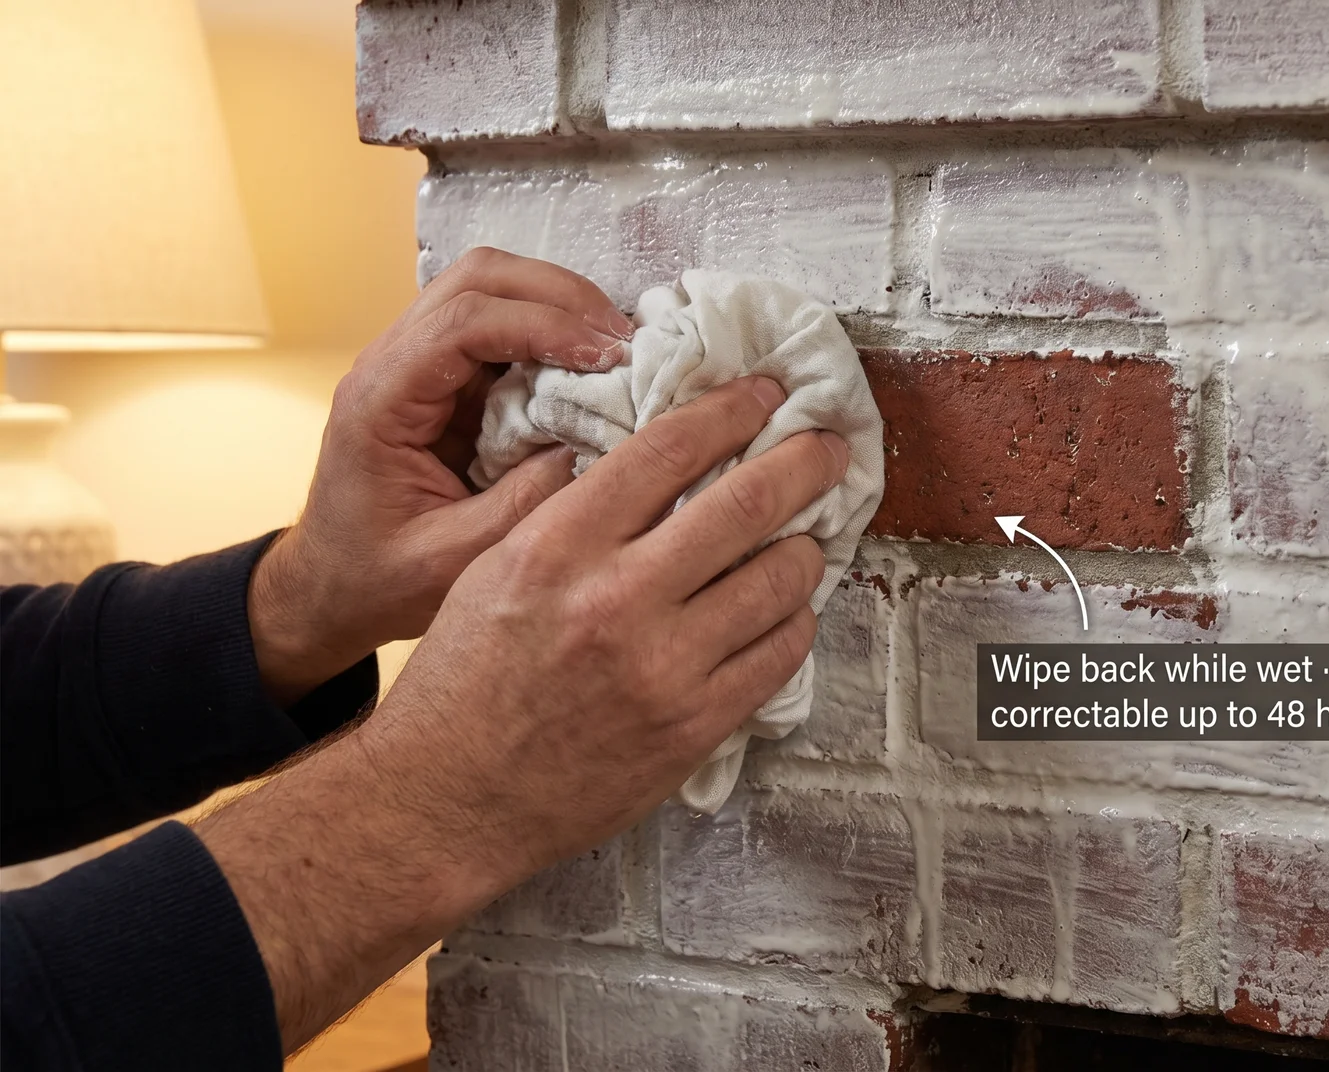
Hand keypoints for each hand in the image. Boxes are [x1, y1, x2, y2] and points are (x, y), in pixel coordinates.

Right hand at [196, 376, 850, 1050]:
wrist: (445, 798)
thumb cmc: (464, 680)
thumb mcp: (494, 568)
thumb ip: (574, 514)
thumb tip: (660, 462)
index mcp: (558, 548)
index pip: (669, 449)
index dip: (732, 409)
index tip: (765, 392)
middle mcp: (617, 600)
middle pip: (747, 503)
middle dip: (804, 462)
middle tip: (829, 447)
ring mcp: (665, 669)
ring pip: (780, 580)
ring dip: (805, 548)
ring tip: (806, 537)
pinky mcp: (695, 726)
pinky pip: (778, 654)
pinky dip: (793, 622)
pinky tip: (785, 610)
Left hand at [248, 247, 636, 705]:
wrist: (332, 587)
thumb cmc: (380, 579)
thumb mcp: (457, 558)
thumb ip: (526, 504)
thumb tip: (604, 444)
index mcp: (380, 402)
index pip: (464, 323)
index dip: (544, 326)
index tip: (608, 357)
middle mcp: (391, 363)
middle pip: (478, 277)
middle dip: (560, 295)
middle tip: (624, 341)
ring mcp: (418, 362)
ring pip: (491, 286)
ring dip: (559, 304)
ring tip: (616, 349)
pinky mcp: (446, 375)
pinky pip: (502, 324)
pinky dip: (552, 329)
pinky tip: (591, 364)